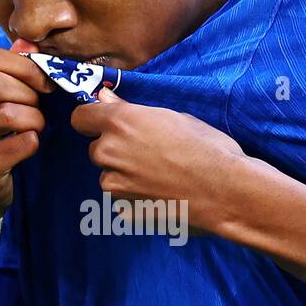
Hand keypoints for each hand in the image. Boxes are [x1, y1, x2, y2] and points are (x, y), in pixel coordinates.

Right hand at [0, 47, 53, 219]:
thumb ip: (7, 67)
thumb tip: (30, 44)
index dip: (22, 64)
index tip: (42, 78)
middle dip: (27, 91)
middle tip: (38, 103)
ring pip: (8, 114)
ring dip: (34, 117)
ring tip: (35, 123)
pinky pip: (21, 144)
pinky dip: (34, 140)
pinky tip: (28, 144)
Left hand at [70, 87, 246, 235]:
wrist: (225, 191)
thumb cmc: (207, 147)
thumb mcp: (172, 117)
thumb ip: (131, 111)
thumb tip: (104, 98)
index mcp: (120, 122)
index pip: (80, 117)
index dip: (93, 119)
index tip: (107, 123)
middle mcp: (109, 151)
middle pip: (97, 148)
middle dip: (115, 148)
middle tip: (149, 151)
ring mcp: (115, 183)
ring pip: (109, 174)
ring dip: (125, 173)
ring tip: (160, 174)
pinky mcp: (124, 208)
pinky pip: (121, 197)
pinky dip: (135, 195)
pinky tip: (161, 193)